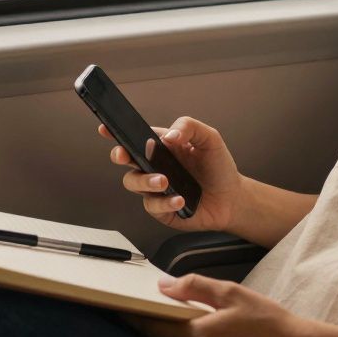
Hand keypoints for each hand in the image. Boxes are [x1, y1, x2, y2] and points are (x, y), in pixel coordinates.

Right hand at [98, 116, 244, 231]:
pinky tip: (179, 199)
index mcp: (162, 146)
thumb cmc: (219, 167)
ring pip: (134, 183)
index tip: (105, 128)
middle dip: (120, 155)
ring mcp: (155, 188)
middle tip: (125, 155)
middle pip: (126, 160)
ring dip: (145, 181)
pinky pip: (152, 206)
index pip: (135, 136)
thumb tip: (168, 135)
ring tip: (164, 181)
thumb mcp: (209, 138)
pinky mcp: (161, 209)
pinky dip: (164, 202)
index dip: (116, 132)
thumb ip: (189, 127)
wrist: (232, 199)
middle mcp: (155, 166)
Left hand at [119, 274, 311, 336]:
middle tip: (131, 304)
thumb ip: (196, 286)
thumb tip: (166, 285)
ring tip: (151, 310)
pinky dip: (174, 333)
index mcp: (196, 333)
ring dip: (158, 328)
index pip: (152, 324)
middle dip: (143, 320)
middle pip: (157, 336)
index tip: (118, 302)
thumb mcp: (230, 293)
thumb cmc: (265, 320)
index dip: (133, 313)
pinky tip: (177, 321)